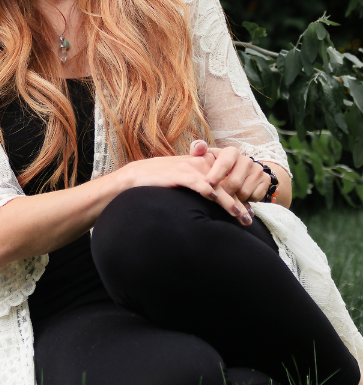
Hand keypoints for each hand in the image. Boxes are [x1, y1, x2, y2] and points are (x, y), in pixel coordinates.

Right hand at [122, 151, 253, 226]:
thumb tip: (211, 203)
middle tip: (249, 219)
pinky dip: (208, 191)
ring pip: (216, 185)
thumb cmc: (158, 183)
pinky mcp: (177, 175)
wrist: (135, 177)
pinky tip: (216, 200)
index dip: (238, 196)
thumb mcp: (181, 180)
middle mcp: (197, 165)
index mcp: (200, 165)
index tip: (248, 212)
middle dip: (239, 202)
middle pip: (225, 184)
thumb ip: (197, 187)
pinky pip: (197, 182)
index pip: (225, 180)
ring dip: (230, 202)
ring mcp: (188, 169)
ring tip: (241, 216)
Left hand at [190, 140, 269, 206]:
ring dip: (235, 199)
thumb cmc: (217, 167)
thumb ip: (198, 150)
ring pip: (244, 192)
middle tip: (217, 198)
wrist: (242, 174)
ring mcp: (258, 169)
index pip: (225, 163)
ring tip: (229, 196)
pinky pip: (255, 197)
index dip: (216, 176)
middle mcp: (246, 159)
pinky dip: (246, 201)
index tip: (208, 186)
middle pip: (234, 182)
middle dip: (224, 193)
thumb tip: (199, 146)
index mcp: (231, 152)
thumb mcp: (207, 158)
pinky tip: (240, 198)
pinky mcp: (266, 180)